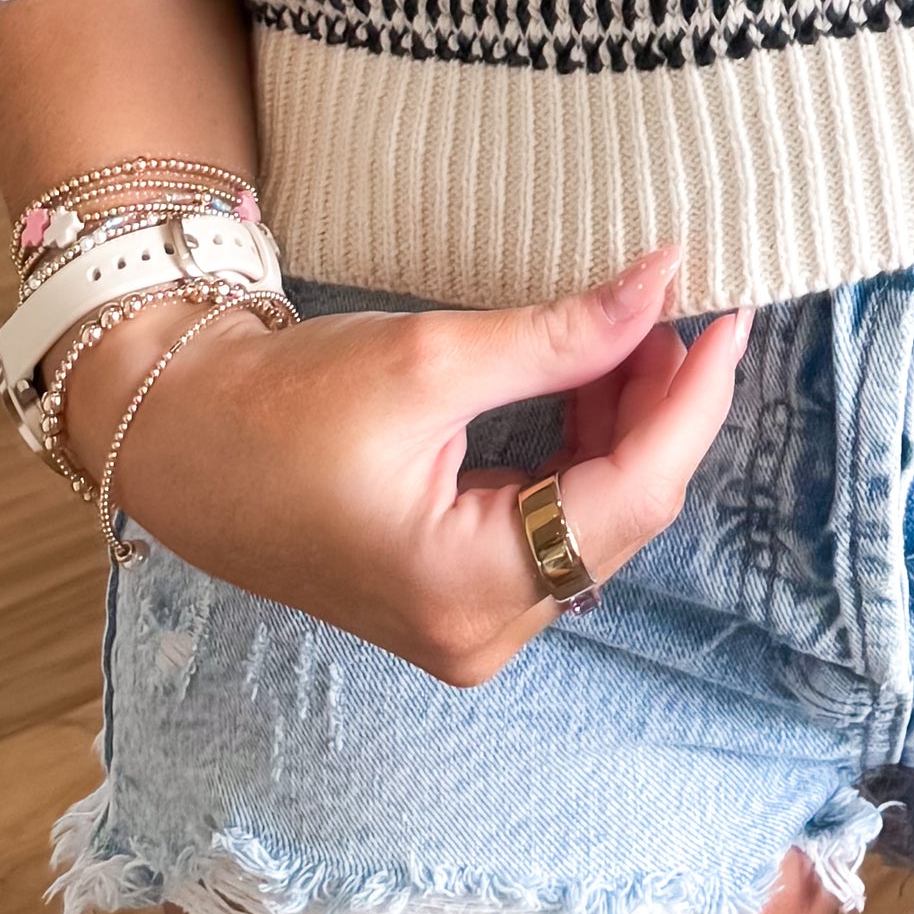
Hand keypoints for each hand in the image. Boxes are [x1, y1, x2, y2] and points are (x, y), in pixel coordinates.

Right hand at [54, 248, 751, 689]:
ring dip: (624, 424)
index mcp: (470, 590)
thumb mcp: (432, 360)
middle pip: (621, 515)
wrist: (180, 439)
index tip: (732, 317)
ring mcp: (467, 621)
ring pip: (594, 518)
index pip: (633, 495)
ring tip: (635, 328)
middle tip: (677, 307)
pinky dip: (581, 449)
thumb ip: (562, 335)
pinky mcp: (453, 593)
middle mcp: (480, 631)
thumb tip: (664, 283)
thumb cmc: (282, 406)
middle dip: (661, 409)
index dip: (693, 402)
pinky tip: (591, 378)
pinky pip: (552, 523)